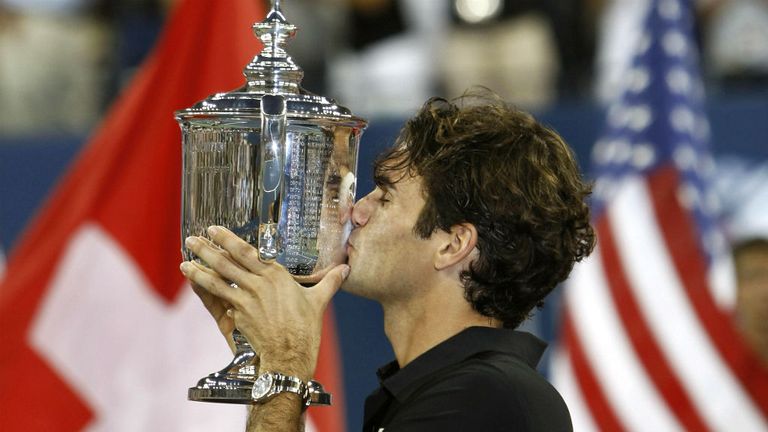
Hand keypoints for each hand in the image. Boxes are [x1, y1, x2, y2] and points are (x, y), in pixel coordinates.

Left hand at [180, 226, 348, 380]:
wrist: (291, 356)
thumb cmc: (306, 330)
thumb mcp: (319, 302)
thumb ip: (329, 282)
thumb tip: (346, 269)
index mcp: (277, 275)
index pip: (248, 252)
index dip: (229, 240)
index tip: (215, 230)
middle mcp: (259, 284)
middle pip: (228, 261)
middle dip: (208, 248)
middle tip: (192, 238)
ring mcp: (246, 299)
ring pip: (218, 278)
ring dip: (199, 267)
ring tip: (185, 258)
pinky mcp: (238, 315)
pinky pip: (217, 298)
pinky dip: (203, 287)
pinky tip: (193, 280)